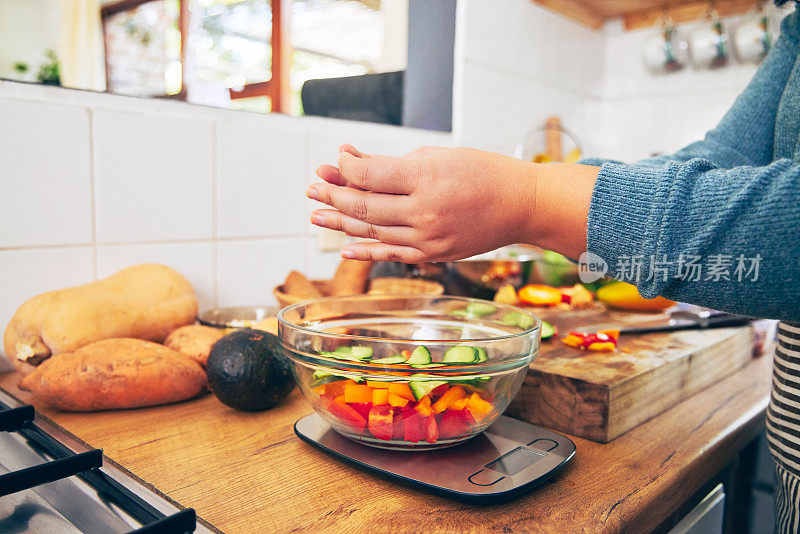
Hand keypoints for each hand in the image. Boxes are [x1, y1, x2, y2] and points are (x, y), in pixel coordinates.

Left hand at [307, 145, 538, 261]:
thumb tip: (352, 161)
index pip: (370, 176)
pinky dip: (366, 252)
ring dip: (341, 222)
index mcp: (428, 179)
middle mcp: (425, 212)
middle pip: (365, 206)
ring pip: (373, 231)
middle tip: (312, 188)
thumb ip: (394, 163)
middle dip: (334, 195)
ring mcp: (429, 238)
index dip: (347, 168)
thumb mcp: (439, 156)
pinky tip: (344, 249)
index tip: (337, 160)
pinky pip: (392, 255)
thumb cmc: (483, 172)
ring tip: (316, 214)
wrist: (521, 205)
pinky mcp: (434, 254)